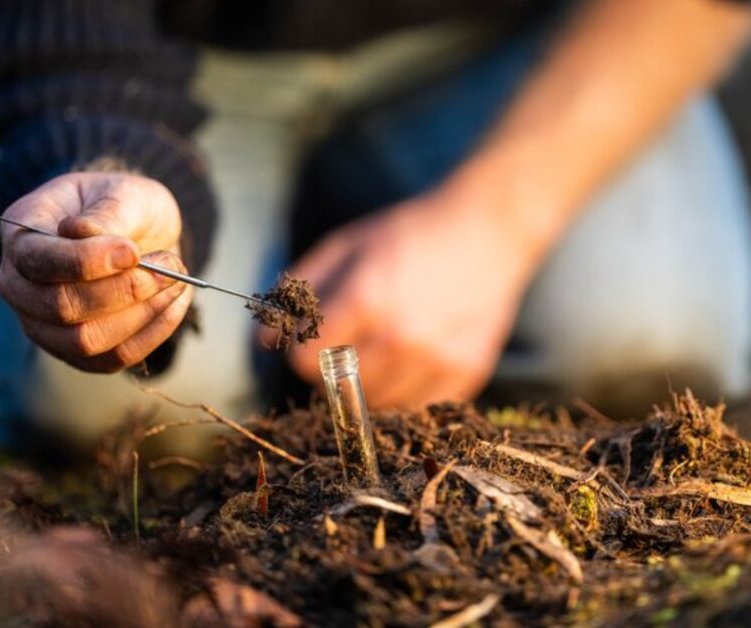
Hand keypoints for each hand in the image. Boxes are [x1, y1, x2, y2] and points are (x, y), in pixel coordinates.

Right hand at [0, 172, 191, 371]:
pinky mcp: (77, 351)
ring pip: (86, 340)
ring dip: (142, 313)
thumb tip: (84, 233)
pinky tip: (175, 301)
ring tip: (176, 280)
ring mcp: (43, 324)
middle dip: (125, 290)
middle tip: (170, 265)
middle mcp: (20, 286)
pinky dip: (154, 332)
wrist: (138, 233)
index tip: (133, 251)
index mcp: (21, 235)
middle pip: (60, 308)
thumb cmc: (123, 206)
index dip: (86, 261)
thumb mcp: (122, 193)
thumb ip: (107, 213)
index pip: (36, 260)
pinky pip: (114, 358)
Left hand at [278, 189, 540, 408]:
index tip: (313, 340)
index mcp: (365, 301)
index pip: (304, 362)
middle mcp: (402, 338)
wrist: (487, 231)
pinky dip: (408, 393)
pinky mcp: (467, 373)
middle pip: (338, 390)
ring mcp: (437, 360)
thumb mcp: (346, 246)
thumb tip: (263, 339)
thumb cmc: (410, 233)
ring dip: (369, 388)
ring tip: (381, 353)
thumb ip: (299, 290)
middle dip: (331, 373)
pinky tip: (413, 361)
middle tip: (346, 347)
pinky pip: (419, 408)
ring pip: (377, 406)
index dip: (301, 352)